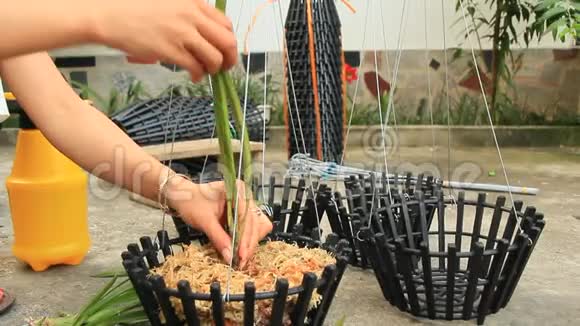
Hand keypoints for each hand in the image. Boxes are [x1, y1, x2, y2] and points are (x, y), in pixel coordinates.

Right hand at [90, 0, 237, 80]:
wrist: (110, 14)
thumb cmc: (136, 8)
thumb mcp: (170, 2)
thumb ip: (190, 13)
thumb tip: (207, 33)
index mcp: (194, 3)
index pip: (225, 24)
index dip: (229, 41)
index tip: (226, 51)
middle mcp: (191, 16)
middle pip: (226, 42)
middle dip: (230, 58)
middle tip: (224, 67)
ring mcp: (181, 34)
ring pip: (214, 57)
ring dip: (214, 68)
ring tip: (206, 71)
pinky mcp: (170, 50)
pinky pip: (195, 67)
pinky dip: (199, 75)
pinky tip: (194, 76)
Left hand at [165, 177, 272, 267]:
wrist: (183, 196)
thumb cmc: (191, 202)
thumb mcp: (204, 220)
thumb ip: (218, 238)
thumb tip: (230, 257)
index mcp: (238, 190)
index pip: (247, 217)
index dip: (245, 238)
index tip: (242, 255)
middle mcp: (246, 196)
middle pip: (255, 223)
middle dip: (249, 243)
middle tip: (242, 261)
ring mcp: (246, 205)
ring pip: (257, 227)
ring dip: (250, 242)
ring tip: (241, 258)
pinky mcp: (242, 214)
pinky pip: (251, 228)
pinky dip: (247, 240)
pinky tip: (240, 250)